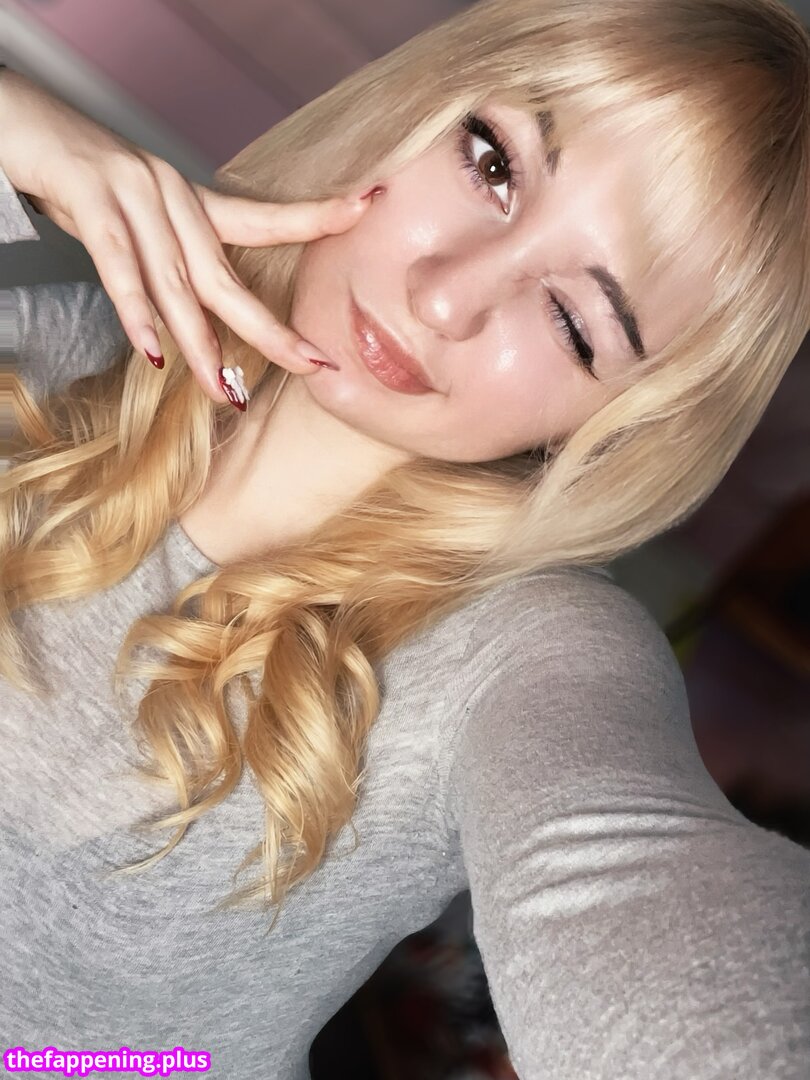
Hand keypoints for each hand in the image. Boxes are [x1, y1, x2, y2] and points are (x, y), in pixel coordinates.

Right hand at [0, 68, 375, 405]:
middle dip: (271, 329)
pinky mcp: (88, 196)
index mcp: (190, 203)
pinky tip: (153, 353)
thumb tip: (194, 320)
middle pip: (228, 277)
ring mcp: (132, 194)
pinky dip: (135, 311)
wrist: (16, 120)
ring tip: (225, 391)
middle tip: (313, 367)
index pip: (262, 217)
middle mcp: (171, 196)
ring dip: (200, 343)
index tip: (366, 208)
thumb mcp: (140, 220)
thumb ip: (170, 263)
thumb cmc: (81, 179)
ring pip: (176, 283)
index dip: (314, 216)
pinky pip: (117, 264)